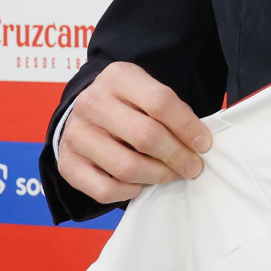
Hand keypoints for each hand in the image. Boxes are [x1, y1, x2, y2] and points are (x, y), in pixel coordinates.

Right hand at [55, 61, 211, 203]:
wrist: (85, 110)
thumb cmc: (127, 102)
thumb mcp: (147, 90)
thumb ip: (171, 110)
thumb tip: (199, 143)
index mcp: (118, 77)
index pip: (161, 102)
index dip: (188, 126)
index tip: (204, 143)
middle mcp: (92, 103)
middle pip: (145, 136)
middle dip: (177, 156)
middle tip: (193, 166)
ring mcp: (76, 134)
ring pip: (127, 166)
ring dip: (157, 176)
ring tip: (172, 174)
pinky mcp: (67, 163)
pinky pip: (104, 189)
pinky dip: (129, 192)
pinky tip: (141, 185)